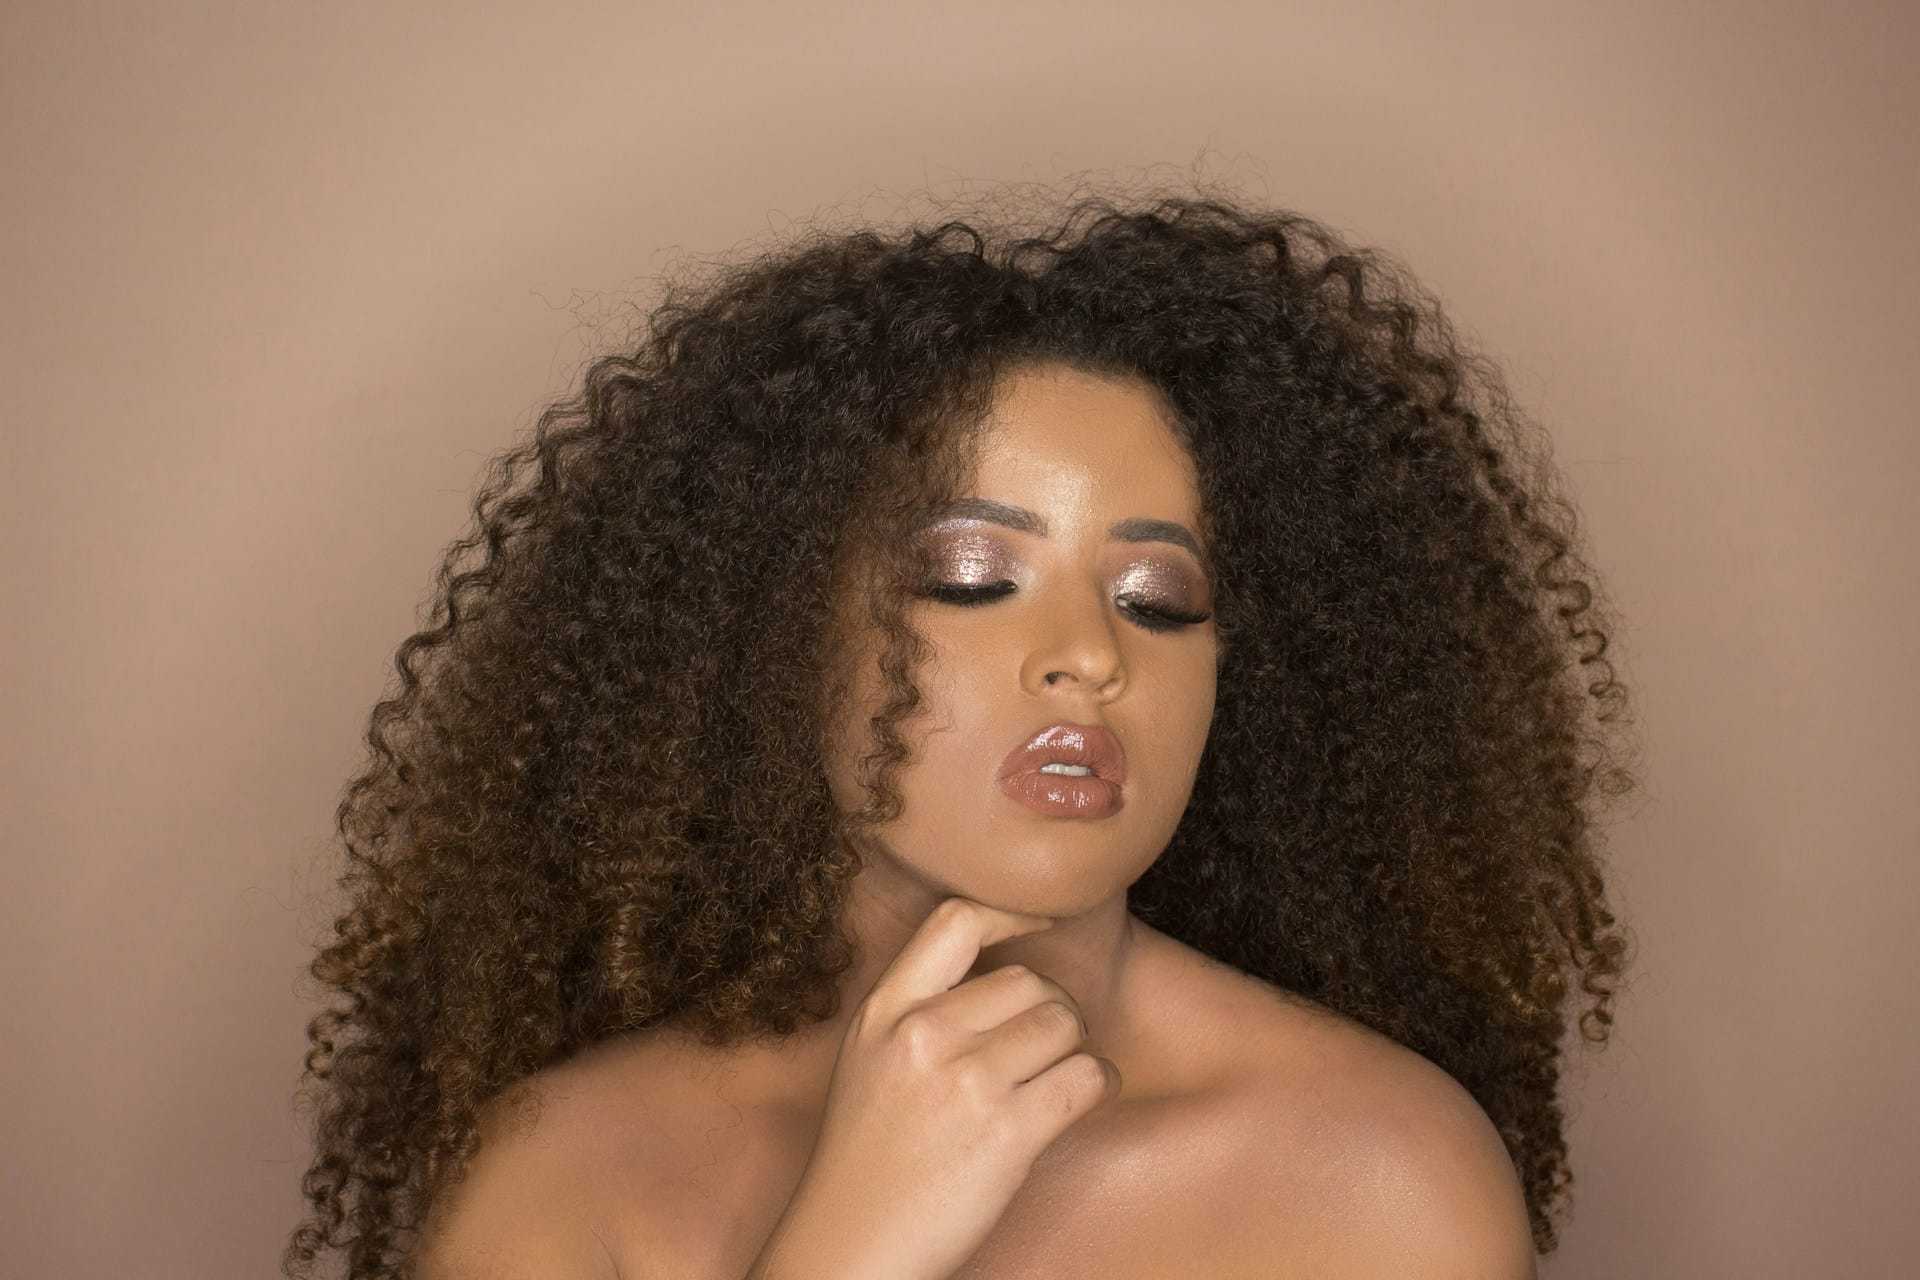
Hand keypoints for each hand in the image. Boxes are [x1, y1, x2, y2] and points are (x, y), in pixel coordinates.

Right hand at [746, 896, 1122, 1279]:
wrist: (852, 1247)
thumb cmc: (866, 1161)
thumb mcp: (867, 1061)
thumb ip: (917, 1012)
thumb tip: (1001, 982)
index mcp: (885, 1012)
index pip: (956, 921)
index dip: (1014, 911)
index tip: (1046, 919)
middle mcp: (924, 1035)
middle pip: (1028, 980)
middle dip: (1052, 1009)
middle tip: (1047, 1045)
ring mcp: (966, 1082)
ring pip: (1064, 1024)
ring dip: (1076, 1048)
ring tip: (1061, 1076)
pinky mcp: (1007, 1132)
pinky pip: (1086, 1077)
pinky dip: (1099, 1084)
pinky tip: (1084, 1097)